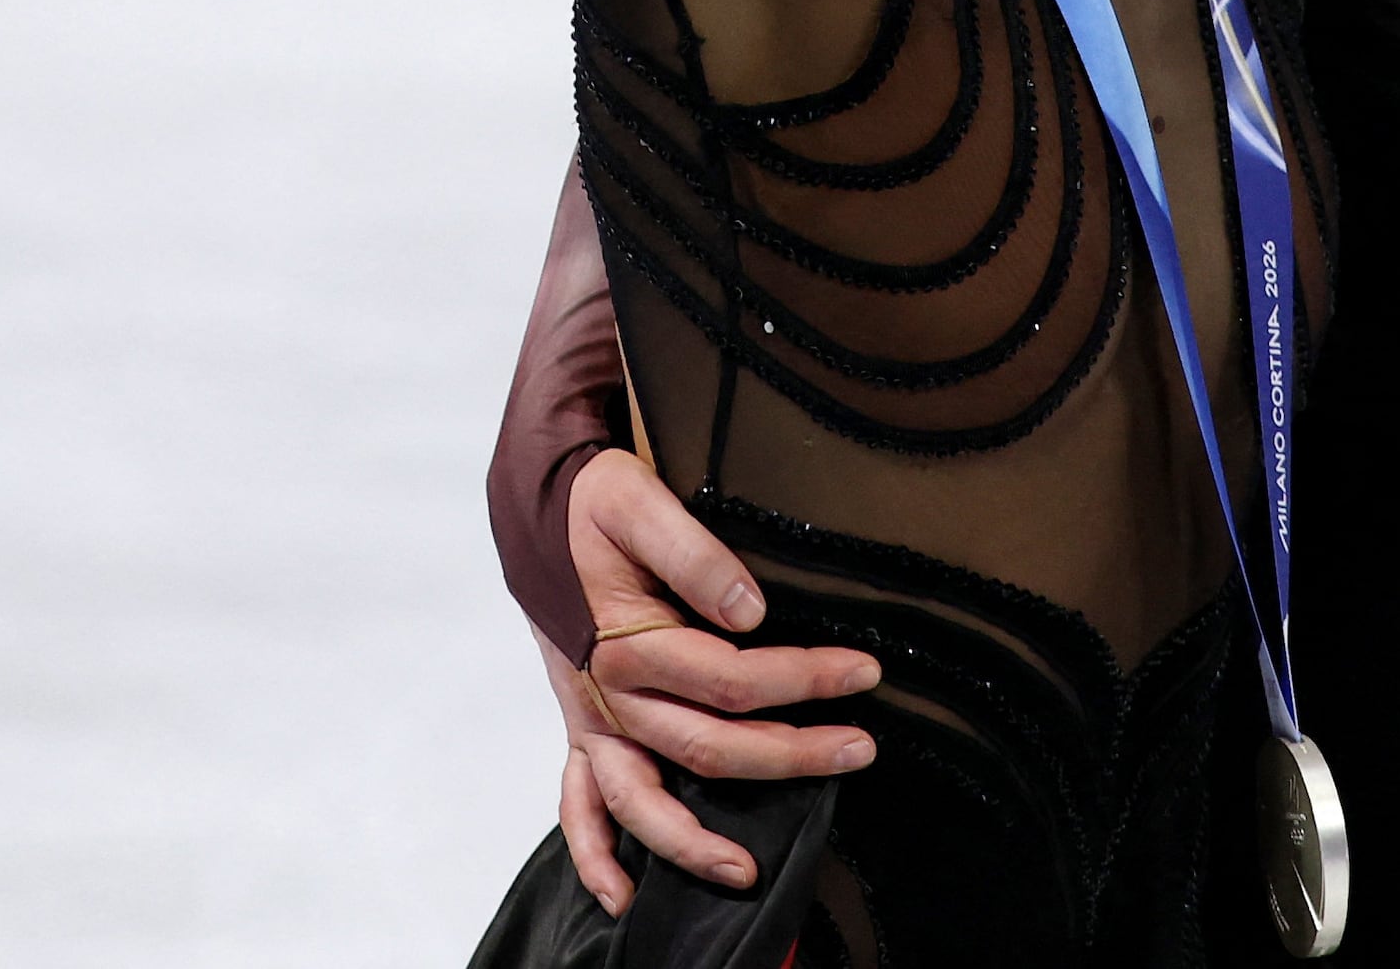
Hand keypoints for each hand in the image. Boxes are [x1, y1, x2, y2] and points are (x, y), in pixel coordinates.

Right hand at [546, 447, 880, 910]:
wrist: (535, 512)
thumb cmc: (592, 506)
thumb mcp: (639, 502)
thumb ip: (695, 554)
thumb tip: (750, 611)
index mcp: (626, 645)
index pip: (731, 677)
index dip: (803, 679)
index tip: (864, 673)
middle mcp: (608, 697)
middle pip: (705, 747)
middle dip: (788, 757)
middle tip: (859, 751)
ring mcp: (593, 722)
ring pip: (639, 802)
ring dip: (690, 843)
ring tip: (746, 873)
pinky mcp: (581, 730)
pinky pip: (577, 807)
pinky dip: (595, 856)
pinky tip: (623, 896)